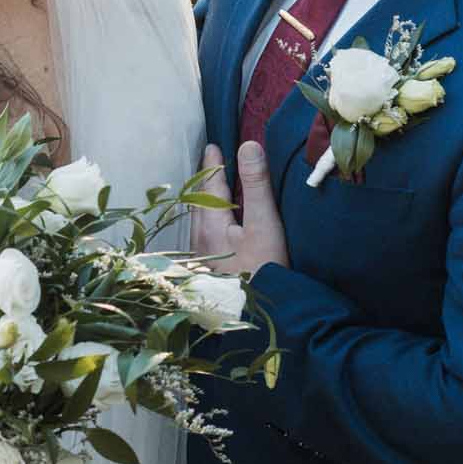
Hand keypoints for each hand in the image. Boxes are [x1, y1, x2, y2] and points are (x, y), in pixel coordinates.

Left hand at [194, 140, 289, 277]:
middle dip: (204, 184)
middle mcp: (199, 241)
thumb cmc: (262, 270)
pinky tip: (214, 235)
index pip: (210, 186)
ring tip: (211, 196)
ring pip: (199, 224)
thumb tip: (248, 145)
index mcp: (210, 225)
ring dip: (204, 206)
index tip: (212, 146)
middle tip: (209, 166)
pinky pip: (203, 241)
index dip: (213, 165)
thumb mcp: (263, 224)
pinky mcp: (206, 277)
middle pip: (199, 204)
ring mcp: (201, 262)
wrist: (255, 318)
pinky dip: (208, 226)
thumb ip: (256, 184)